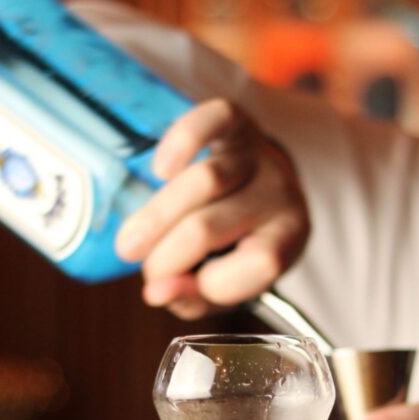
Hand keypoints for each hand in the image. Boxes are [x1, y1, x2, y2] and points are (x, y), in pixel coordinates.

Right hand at [115, 98, 308, 318]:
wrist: (258, 184)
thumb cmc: (235, 243)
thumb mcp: (226, 283)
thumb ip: (194, 298)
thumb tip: (156, 292)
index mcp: (290, 236)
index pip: (261, 263)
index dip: (214, 283)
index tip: (177, 286)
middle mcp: (281, 194)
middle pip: (213, 226)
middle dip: (167, 256)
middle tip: (138, 270)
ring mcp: (260, 155)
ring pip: (205, 182)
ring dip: (157, 216)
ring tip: (128, 245)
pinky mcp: (237, 122)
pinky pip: (213, 121)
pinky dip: (184, 141)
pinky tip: (161, 169)